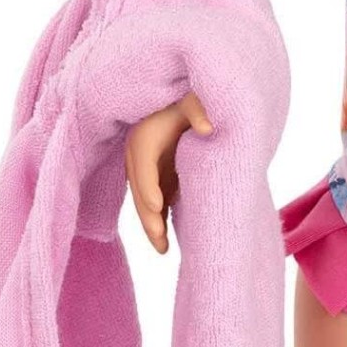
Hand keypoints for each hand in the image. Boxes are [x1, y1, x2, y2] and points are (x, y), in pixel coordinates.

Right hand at [124, 91, 212, 252]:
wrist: (185, 96)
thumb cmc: (190, 97)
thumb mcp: (194, 98)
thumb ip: (199, 109)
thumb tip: (208, 128)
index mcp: (144, 137)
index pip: (143, 166)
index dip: (150, 187)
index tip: (158, 207)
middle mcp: (138, 155)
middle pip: (139, 190)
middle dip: (148, 217)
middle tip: (161, 242)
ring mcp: (145, 167)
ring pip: (143, 200)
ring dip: (152, 224)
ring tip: (164, 249)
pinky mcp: (155, 174)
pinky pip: (153, 199)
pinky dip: (158, 218)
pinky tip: (167, 238)